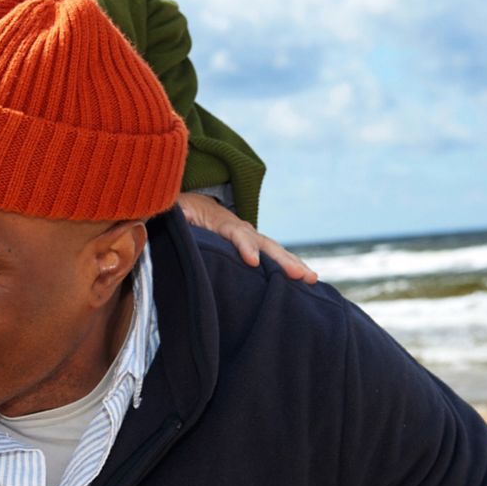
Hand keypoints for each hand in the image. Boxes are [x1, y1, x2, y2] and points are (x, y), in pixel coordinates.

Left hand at [176, 192, 317, 283]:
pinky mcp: (252, 247)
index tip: (252, 262)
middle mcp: (241, 228)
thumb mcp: (175, 210)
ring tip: (311, 278)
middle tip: (300, 274)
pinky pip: (273, 257)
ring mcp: (250, 237)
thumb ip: (176, 214)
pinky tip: (305, 282)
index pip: (235, 233)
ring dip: (292, 264)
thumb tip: (175, 215)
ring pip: (273, 250)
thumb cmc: (181, 211)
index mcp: (220, 221)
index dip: (245, 246)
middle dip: (282, 259)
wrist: (194, 204)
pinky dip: (289, 267)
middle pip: (264, 243)